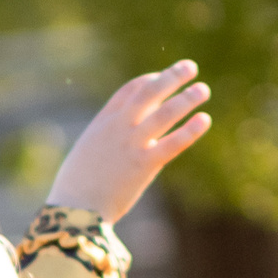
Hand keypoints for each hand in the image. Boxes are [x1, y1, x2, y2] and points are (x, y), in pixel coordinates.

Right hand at [46, 61, 212, 223]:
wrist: (74, 209)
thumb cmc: (75, 187)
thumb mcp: (85, 152)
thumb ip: (103, 141)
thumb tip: (115, 143)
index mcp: (103, 123)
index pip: (129, 90)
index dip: (150, 80)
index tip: (163, 77)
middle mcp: (119, 128)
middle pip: (149, 92)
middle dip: (171, 77)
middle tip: (190, 67)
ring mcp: (132, 145)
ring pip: (165, 113)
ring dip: (186, 98)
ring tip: (203, 89)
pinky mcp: (144, 165)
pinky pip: (173, 143)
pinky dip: (190, 130)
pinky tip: (204, 120)